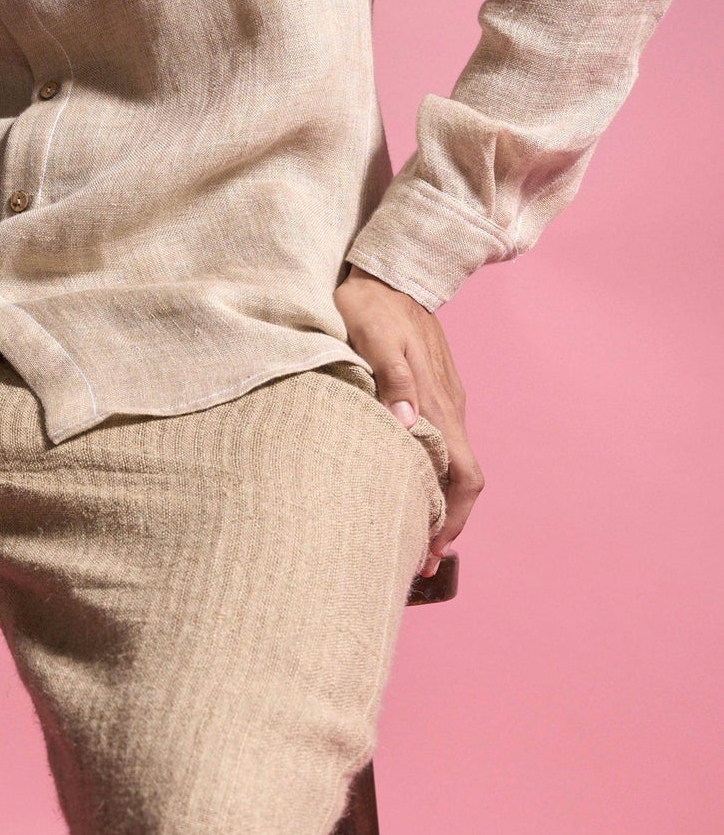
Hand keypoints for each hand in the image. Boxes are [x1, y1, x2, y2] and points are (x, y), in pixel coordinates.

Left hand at [333, 266, 482, 577]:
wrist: (388, 270)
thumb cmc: (370, 304)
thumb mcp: (369, 336)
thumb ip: (389, 378)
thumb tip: (403, 424)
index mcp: (436, 403)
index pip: (462, 475)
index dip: (452, 518)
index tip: (431, 551)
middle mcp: (448, 408)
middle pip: (464, 481)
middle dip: (448, 524)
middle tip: (419, 563)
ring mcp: (444, 400)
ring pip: (453, 465)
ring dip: (439, 503)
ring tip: (411, 537)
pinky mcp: (433, 393)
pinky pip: (442, 446)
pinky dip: (432, 477)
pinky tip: (407, 488)